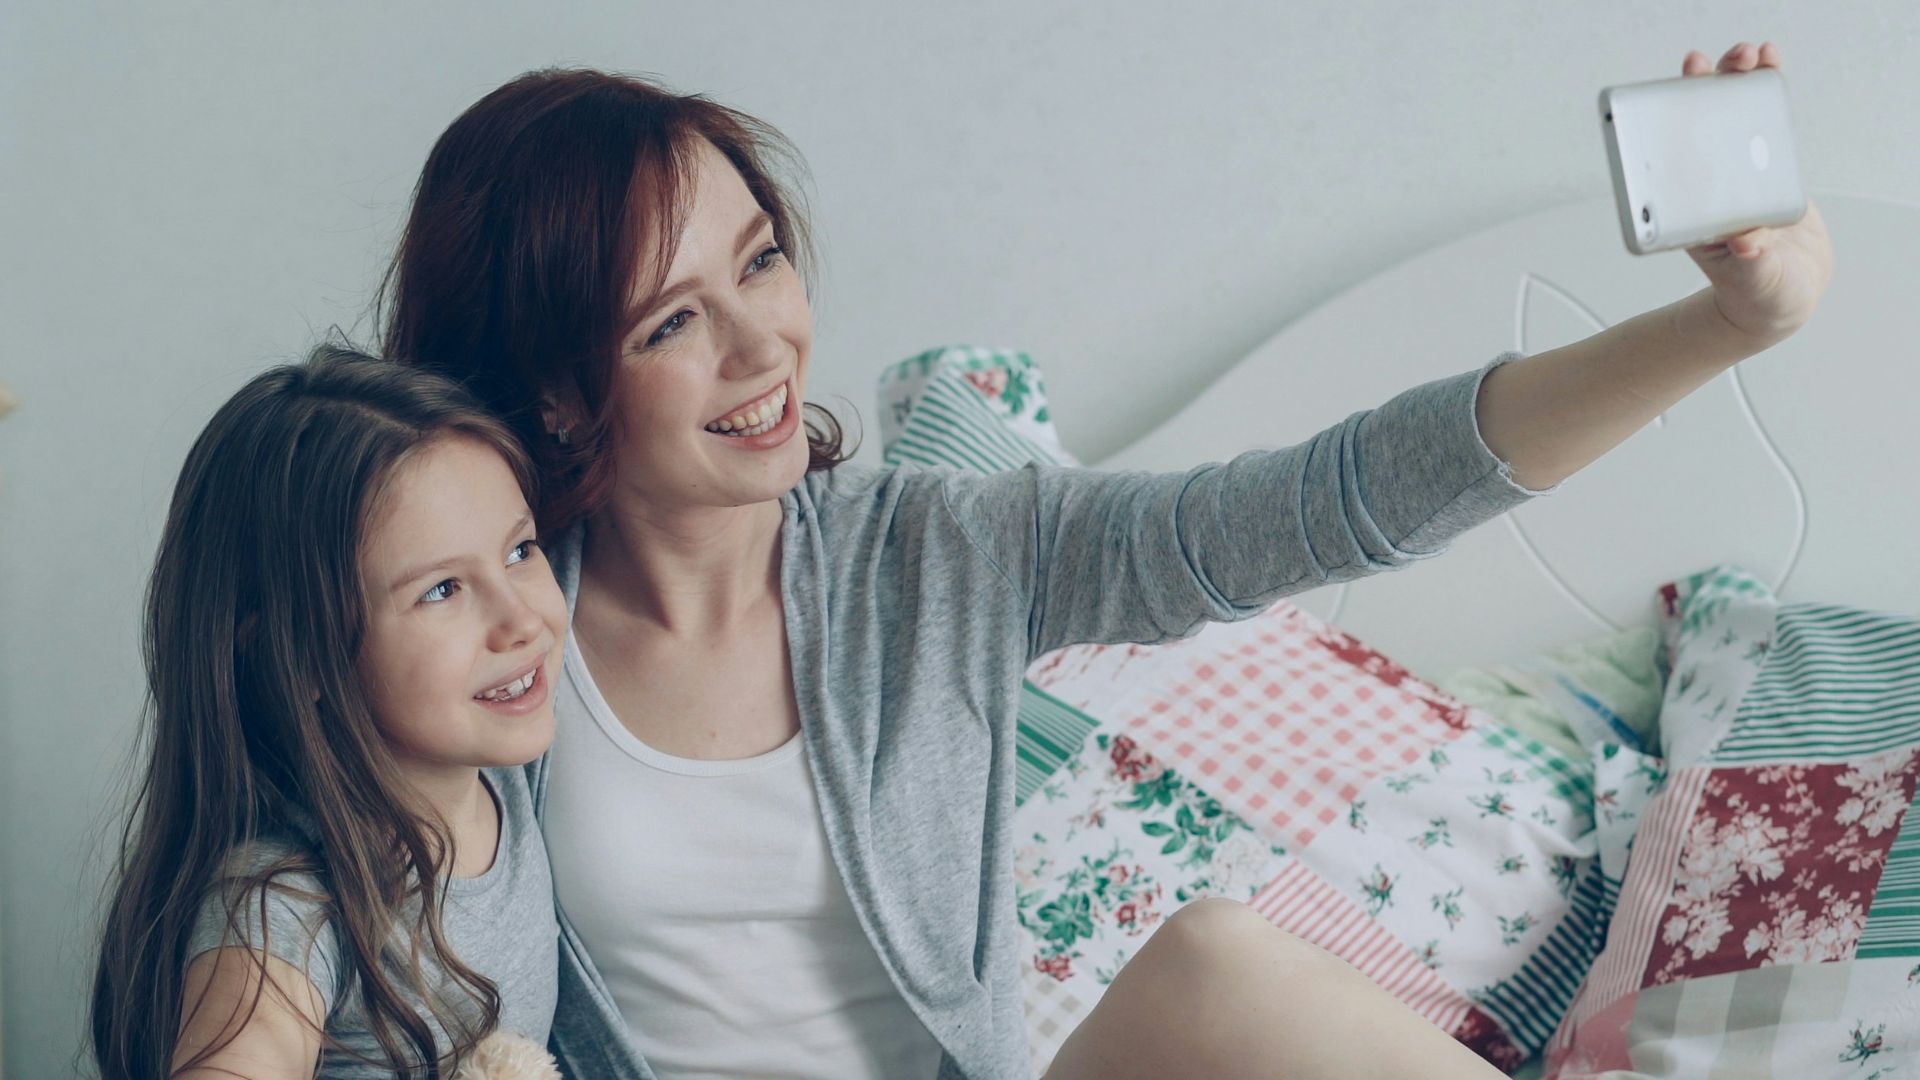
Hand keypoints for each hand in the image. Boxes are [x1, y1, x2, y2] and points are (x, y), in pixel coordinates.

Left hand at [1678, 42, 1833, 346]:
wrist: (1783, 295)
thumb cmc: (1755, 292)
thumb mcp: (1752, 279)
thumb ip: (1750, 262)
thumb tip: (1747, 241)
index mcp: (1690, 211)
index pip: (1670, 159)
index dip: (1666, 124)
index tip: (1668, 96)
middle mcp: (1707, 187)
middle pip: (1699, 128)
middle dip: (1704, 90)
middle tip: (1714, 63)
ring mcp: (1736, 173)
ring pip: (1731, 117)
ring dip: (1736, 82)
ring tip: (1750, 54)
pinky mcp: (1765, 167)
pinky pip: (1762, 123)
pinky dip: (1764, 92)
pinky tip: (1769, 66)